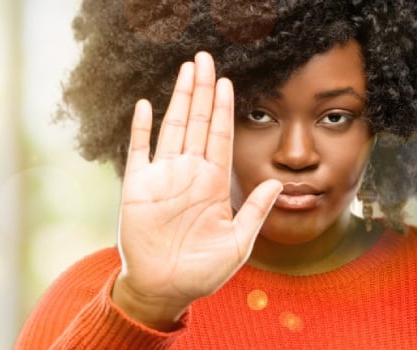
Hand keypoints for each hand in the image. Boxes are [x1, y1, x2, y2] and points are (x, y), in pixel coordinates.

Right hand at [112, 52, 282, 329]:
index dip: (223, 109)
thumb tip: (278, 183)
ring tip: (185, 70)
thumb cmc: (202, 272)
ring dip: (178, 98)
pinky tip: (146, 105)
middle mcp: (188, 174)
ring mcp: (162, 178)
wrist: (164, 290)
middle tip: (205, 58)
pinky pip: (139, 151)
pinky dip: (141, 129)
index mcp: (212, 184)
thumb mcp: (238, 243)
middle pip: (197, 123)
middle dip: (202, 90)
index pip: (220, 136)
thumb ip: (255, 211)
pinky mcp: (137, 188)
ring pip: (172, 128)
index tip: (227, 81)